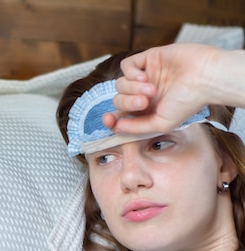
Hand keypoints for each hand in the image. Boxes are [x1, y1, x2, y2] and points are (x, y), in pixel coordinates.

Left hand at [102, 44, 224, 134]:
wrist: (206, 78)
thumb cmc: (188, 102)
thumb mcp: (161, 123)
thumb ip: (136, 127)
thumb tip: (115, 127)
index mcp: (146, 110)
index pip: (120, 114)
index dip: (110, 118)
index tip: (108, 119)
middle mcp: (143, 94)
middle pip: (118, 99)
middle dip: (127, 102)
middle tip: (144, 101)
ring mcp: (145, 76)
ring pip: (120, 83)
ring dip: (132, 88)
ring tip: (151, 88)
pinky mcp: (148, 59)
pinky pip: (126, 65)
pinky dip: (131, 73)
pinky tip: (145, 77)